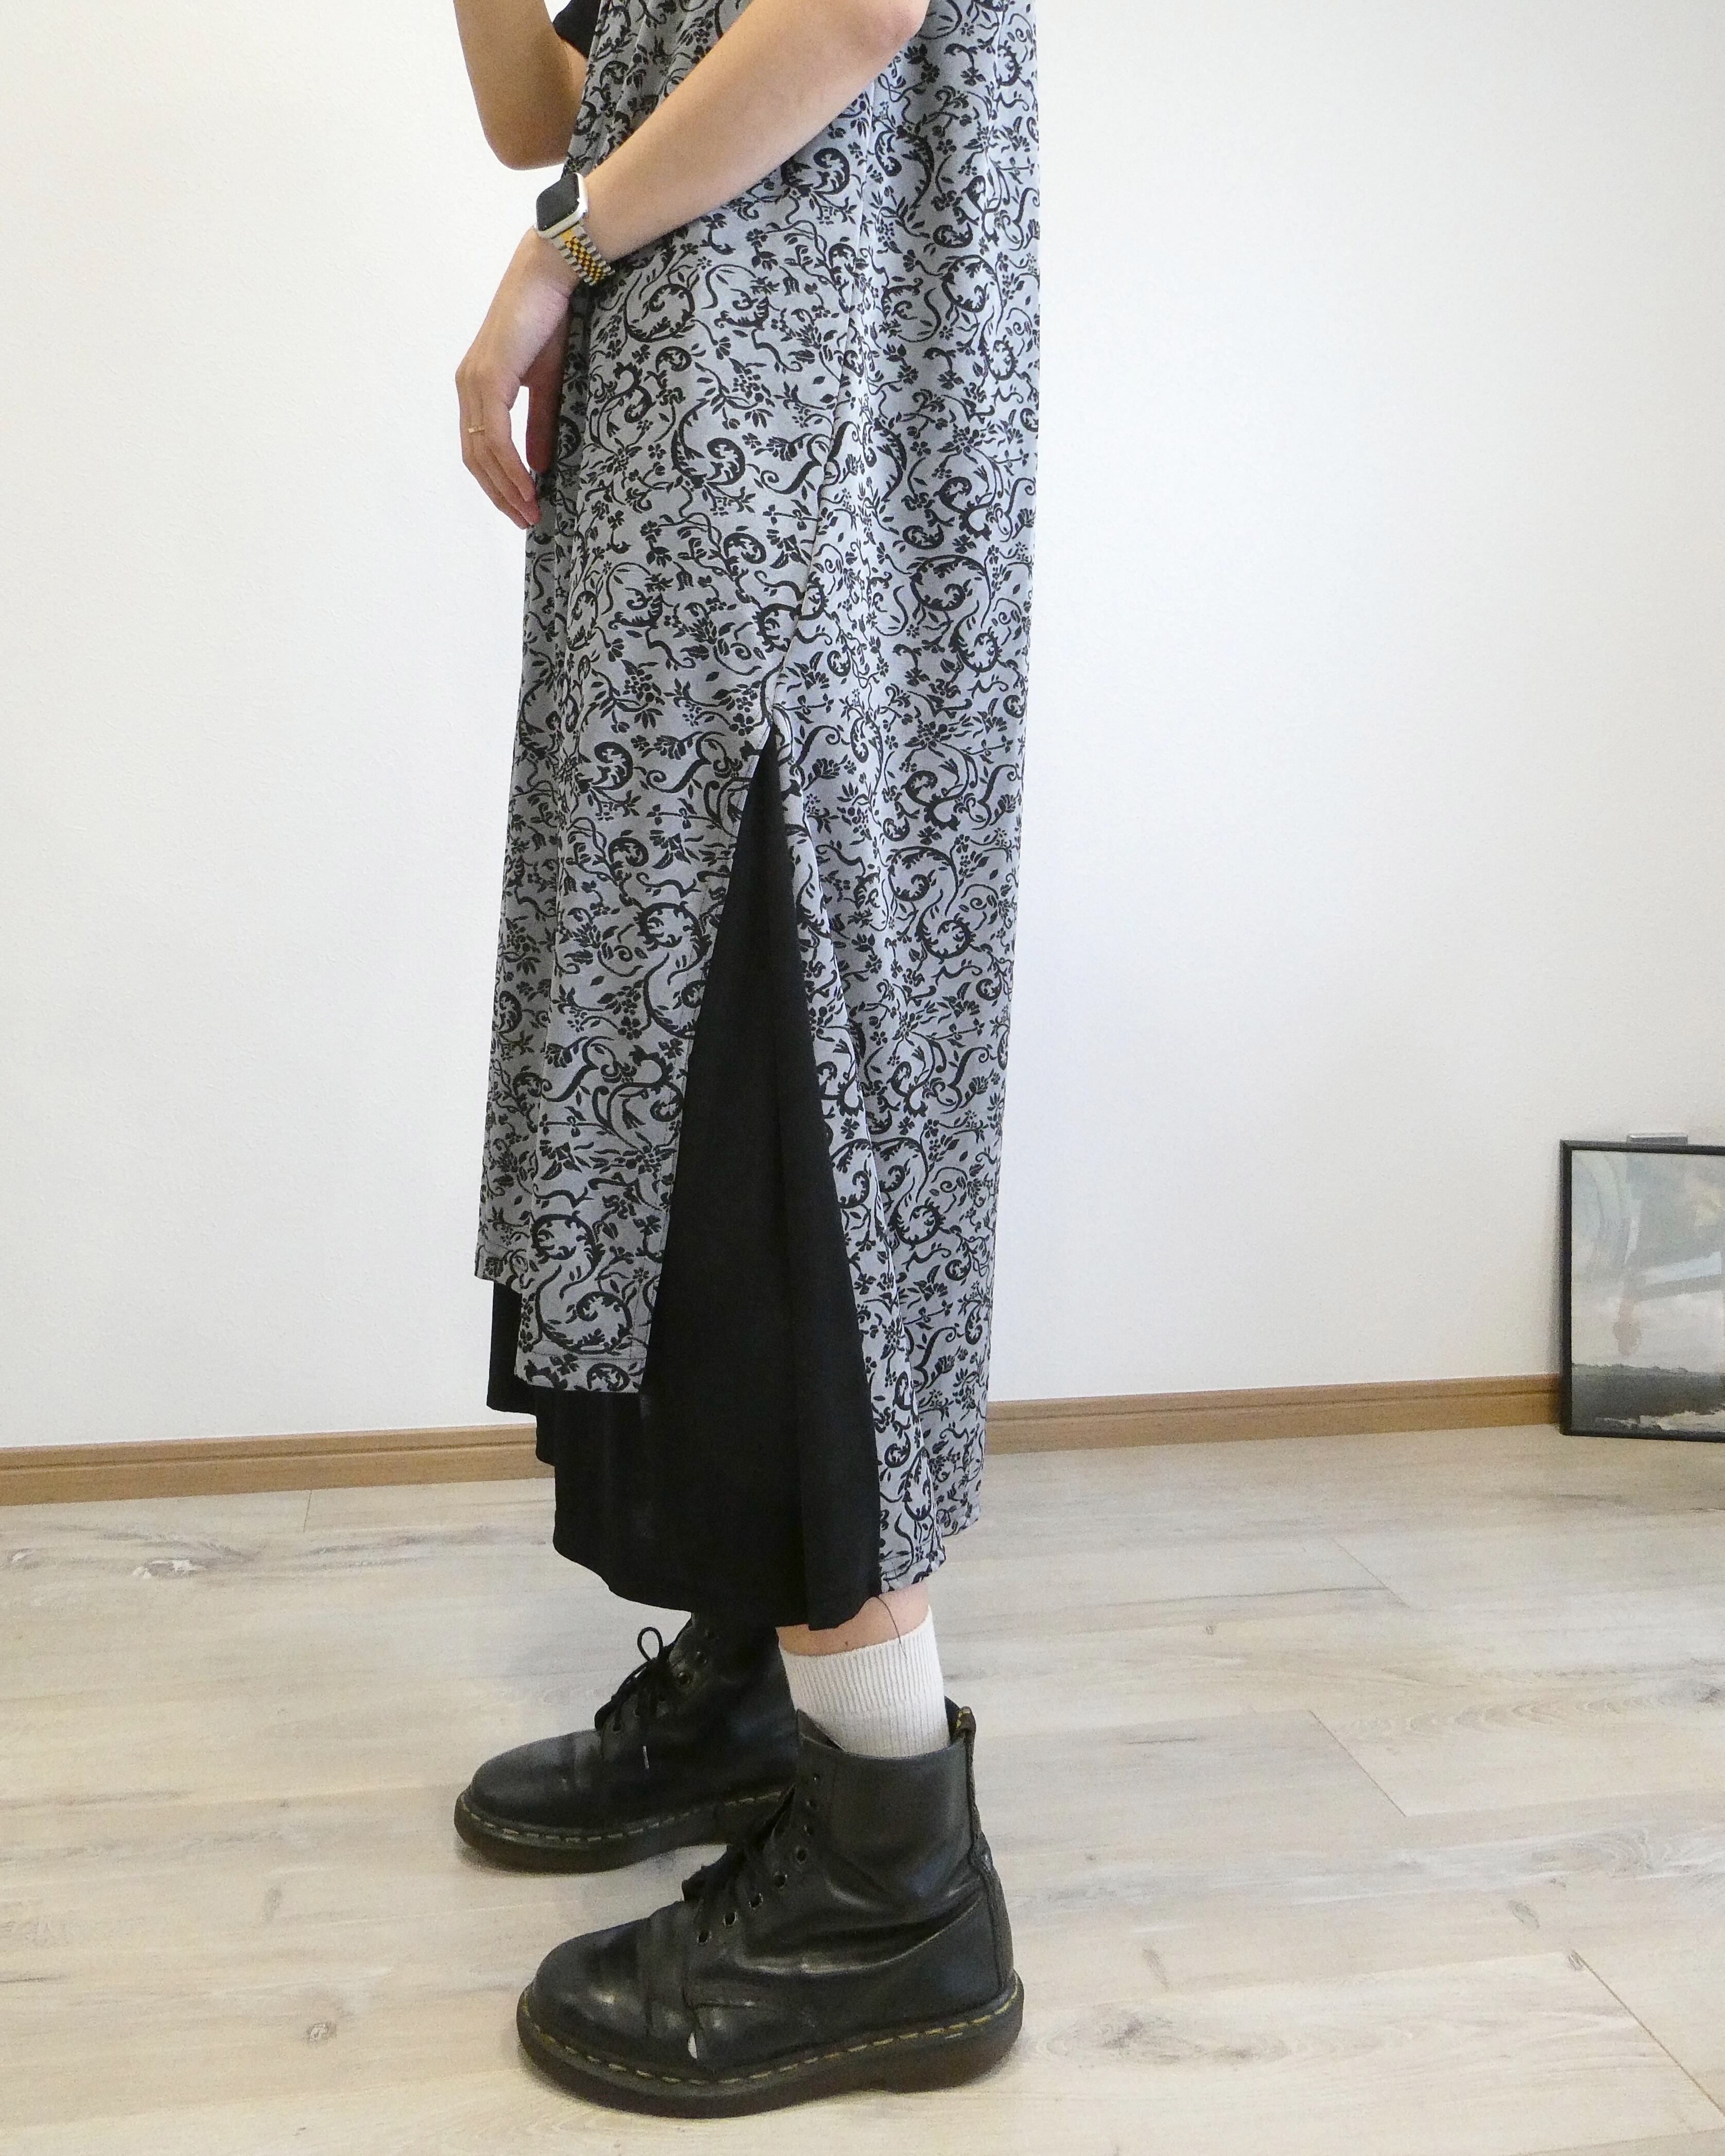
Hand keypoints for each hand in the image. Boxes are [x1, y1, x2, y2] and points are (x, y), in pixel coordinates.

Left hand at [455, 229, 579, 528]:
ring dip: (506, 488)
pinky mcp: (489, 379)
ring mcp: (474, 383)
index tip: (522, 507)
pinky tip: (529, 486)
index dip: (499, 482)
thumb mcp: (547, 382)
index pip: (480, 447)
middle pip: (475, 458)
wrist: (551, 274)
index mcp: (479, 386)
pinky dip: (510, 467)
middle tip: (526, 521)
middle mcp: (468, 386)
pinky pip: (495, 437)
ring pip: (482, 452)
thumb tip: (539, 466)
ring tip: (530, 513)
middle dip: (500, 494)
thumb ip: (538, 424)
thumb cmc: (551, 319)